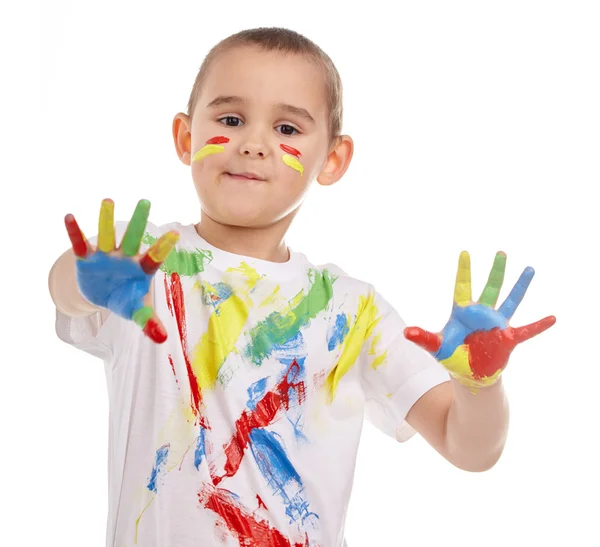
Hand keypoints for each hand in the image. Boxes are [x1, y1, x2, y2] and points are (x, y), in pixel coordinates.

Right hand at [64, 198, 178, 343]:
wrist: (103, 296)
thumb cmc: (126, 299)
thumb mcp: (137, 311)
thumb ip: (149, 322)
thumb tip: (162, 339)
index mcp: (142, 269)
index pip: (154, 257)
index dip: (163, 247)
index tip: (175, 234)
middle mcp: (126, 257)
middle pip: (133, 238)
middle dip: (138, 222)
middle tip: (146, 201)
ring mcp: (106, 256)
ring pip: (107, 235)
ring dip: (107, 220)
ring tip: (109, 201)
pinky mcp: (87, 258)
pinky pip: (81, 244)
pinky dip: (75, 232)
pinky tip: (70, 217)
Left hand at [404, 251, 555, 390]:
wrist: (468, 374)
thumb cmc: (451, 356)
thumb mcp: (437, 347)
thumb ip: (424, 338)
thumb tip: (407, 332)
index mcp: (462, 312)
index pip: (463, 286)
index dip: (464, 270)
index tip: (464, 252)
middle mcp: (481, 313)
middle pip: (490, 288)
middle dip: (496, 271)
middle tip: (501, 252)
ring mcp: (497, 324)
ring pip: (510, 301)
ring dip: (520, 286)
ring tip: (529, 269)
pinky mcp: (508, 338)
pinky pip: (527, 330)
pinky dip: (539, 325)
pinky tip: (553, 318)